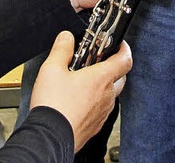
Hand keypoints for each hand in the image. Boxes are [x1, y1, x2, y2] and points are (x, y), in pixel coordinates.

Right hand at [31, 31, 131, 151]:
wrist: (50, 138)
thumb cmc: (53, 106)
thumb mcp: (52, 68)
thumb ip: (62, 48)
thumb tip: (67, 37)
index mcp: (101, 78)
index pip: (125, 60)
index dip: (124, 48)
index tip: (118, 43)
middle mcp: (107, 96)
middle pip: (121, 77)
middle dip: (113, 66)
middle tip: (98, 60)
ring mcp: (102, 112)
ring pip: (111, 93)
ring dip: (103, 84)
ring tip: (84, 79)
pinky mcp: (95, 125)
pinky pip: (102, 108)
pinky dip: (96, 100)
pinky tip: (78, 98)